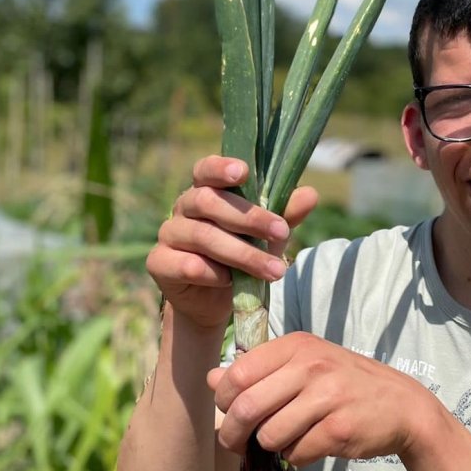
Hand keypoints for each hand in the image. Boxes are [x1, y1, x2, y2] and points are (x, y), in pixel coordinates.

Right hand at [146, 156, 318, 329]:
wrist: (214, 302)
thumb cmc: (240, 258)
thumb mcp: (267, 237)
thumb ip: (285, 215)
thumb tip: (311, 194)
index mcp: (206, 192)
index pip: (205, 170)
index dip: (221, 168)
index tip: (244, 172)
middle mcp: (183, 208)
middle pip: (208, 202)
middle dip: (249, 218)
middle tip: (282, 232)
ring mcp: (168, 235)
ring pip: (203, 237)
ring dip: (243, 254)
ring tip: (275, 271)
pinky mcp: (160, 263)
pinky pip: (187, 265)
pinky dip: (214, 274)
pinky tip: (232, 282)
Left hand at [207, 332, 438, 465]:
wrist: (402, 406)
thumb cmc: (346, 383)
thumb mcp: (304, 365)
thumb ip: (258, 370)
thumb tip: (212, 379)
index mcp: (296, 345)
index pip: (237, 374)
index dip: (224, 401)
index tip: (230, 413)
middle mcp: (311, 366)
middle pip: (246, 408)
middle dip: (234, 434)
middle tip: (238, 442)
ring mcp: (327, 397)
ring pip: (269, 435)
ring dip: (271, 446)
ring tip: (287, 438)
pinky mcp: (339, 429)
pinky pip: (296, 453)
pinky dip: (297, 456)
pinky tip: (313, 444)